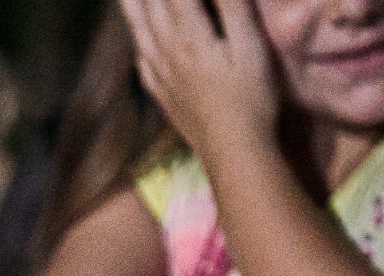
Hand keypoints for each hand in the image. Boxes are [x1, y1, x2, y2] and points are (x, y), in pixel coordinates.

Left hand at [119, 0, 279, 160]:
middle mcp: (167, 51)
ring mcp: (162, 75)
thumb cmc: (251, 98)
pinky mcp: (163, 96)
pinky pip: (144, 62)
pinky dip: (139, 43)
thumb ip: (232, 6)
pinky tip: (140, 44)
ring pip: (140, 32)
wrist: (233, 153)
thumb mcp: (250, 46)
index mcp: (189, 34)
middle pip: (149, 6)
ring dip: (132, 7)